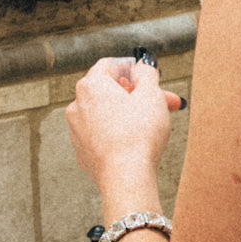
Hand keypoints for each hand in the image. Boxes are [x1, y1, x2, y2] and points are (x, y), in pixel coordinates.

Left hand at [66, 56, 186, 192]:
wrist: (125, 176)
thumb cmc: (138, 133)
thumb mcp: (151, 94)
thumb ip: (147, 73)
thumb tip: (142, 66)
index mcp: (91, 86)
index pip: (109, 65)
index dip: (131, 68)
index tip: (147, 76)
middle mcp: (77, 106)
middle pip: (109, 91)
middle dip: (138, 94)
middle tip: (163, 101)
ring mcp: (77, 131)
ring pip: (106, 114)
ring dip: (129, 114)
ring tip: (154, 123)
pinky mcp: (83, 152)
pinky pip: (102, 135)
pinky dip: (117, 133)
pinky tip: (137, 142)